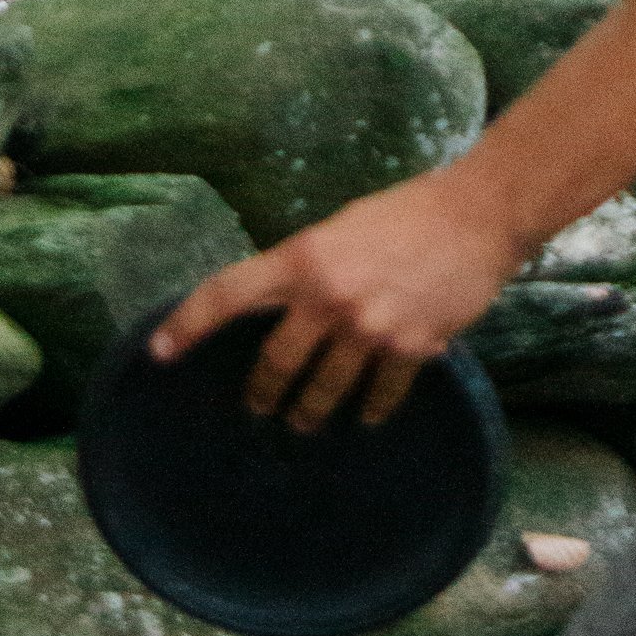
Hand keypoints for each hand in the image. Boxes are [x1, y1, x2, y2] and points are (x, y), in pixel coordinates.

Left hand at [149, 166, 526, 431]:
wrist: (477, 213)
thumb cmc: (406, 213)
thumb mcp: (341, 228)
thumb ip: (309, 269)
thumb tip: (283, 307)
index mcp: (304, 257)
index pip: (228, 293)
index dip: (186, 325)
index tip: (158, 352)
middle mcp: (329, 296)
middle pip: (274, 365)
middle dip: (263, 395)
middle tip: (259, 409)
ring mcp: (370, 326)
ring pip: (323, 391)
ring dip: (311, 413)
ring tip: (307, 422)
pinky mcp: (410, 347)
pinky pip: (380, 395)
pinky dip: (371, 409)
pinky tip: (367, 415)